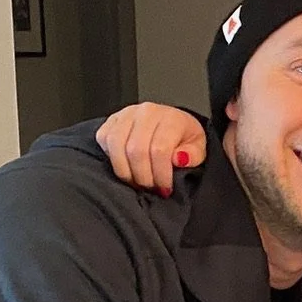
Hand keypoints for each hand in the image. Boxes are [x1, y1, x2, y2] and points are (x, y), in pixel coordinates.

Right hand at [94, 103, 209, 195]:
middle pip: (136, 150)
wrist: (170, 124)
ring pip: (117, 146)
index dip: (161, 174)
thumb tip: (178, 158)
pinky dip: (113, 160)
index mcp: (170, 118)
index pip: (160, 149)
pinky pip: (104, 140)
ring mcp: (126, 114)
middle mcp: (146, 112)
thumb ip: (193, 155)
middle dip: (143, 177)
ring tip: (138, 182)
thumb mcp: (198, 148)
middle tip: (151, 188)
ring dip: (126, 172)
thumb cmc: (183, 138)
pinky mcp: (110, 120)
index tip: (165, 189)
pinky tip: (126, 168)